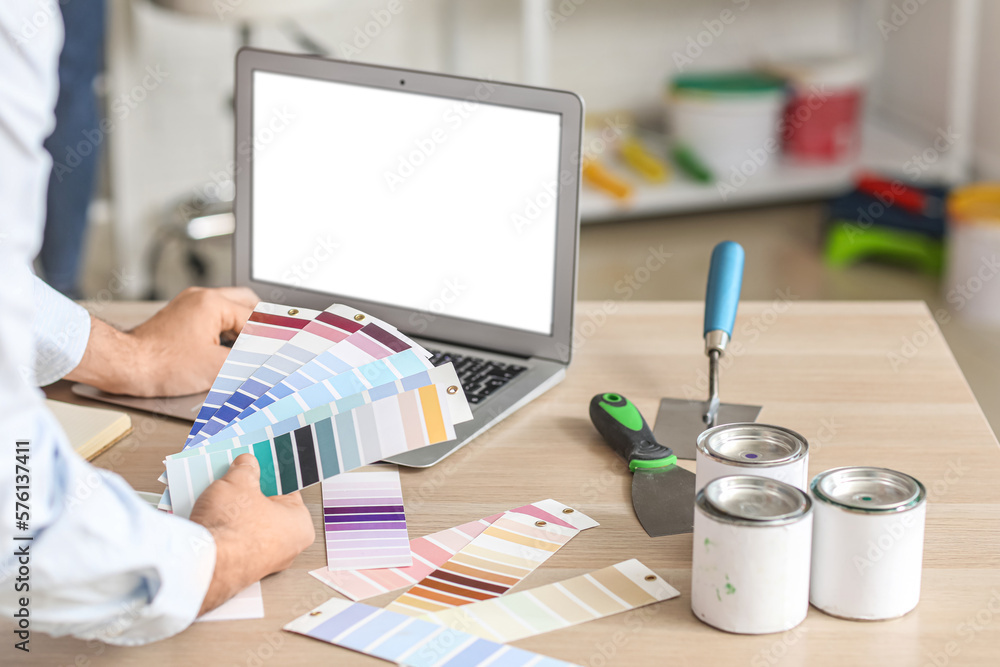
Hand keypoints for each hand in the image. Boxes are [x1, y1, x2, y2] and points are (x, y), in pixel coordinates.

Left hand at [67, 286, 258, 396]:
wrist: (123, 366)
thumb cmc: (159, 364)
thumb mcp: (217, 367)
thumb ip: (251, 362)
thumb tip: (272, 361)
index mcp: (213, 303)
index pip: (257, 319)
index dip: (273, 338)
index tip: (285, 350)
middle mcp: (200, 299)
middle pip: (247, 303)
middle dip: (262, 324)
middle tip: (273, 343)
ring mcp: (188, 307)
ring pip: (229, 310)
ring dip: (244, 327)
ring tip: (254, 349)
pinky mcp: (179, 319)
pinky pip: (213, 318)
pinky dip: (226, 331)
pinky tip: (229, 350)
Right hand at [189, 454, 315, 615]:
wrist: (205, 565)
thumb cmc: (233, 529)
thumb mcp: (239, 483)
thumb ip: (246, 469)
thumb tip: (246, 464)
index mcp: (300, 526)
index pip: (288, 492)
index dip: (270, 477)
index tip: (259, 468)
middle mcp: (287, 549)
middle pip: (267, 510)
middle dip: (250, 496)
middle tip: (236, 482)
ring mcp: (263, 564)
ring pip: (249, 528)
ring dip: (235, 515)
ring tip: (219, 498)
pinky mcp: (239, 572)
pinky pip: (235, 544)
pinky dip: (225, 533)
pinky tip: (212, 520)